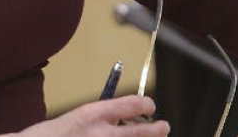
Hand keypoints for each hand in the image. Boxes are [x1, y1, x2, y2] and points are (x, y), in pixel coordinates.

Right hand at [0, 96, 168, 136]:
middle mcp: (101, 134)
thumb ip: (99, 119)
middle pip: (143, 131)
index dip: (146, 104)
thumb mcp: (73, 120)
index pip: (132, 104)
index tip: (150, 106)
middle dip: (157, 129)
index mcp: (91, 114)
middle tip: (163, 127)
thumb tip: (123, 118)